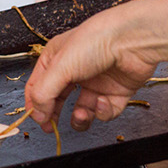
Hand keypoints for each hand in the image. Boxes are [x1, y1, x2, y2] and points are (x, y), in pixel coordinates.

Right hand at [24, 5, 163, 132]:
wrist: (133, 40)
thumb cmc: (95, 41)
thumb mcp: (60, 66)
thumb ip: (44, 92)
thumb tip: (37, 114)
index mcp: (56, 59)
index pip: (37, 86)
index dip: (35, 103)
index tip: (37, 119)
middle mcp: (75, 71)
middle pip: (58, 99)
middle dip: (54, 114)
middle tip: (51, 127)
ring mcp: (96, 83)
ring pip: (82, 110)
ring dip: (80, 117)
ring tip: (81, 114)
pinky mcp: (116, 92)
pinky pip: (105, 111)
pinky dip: (103, 111)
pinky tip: (102, 101)